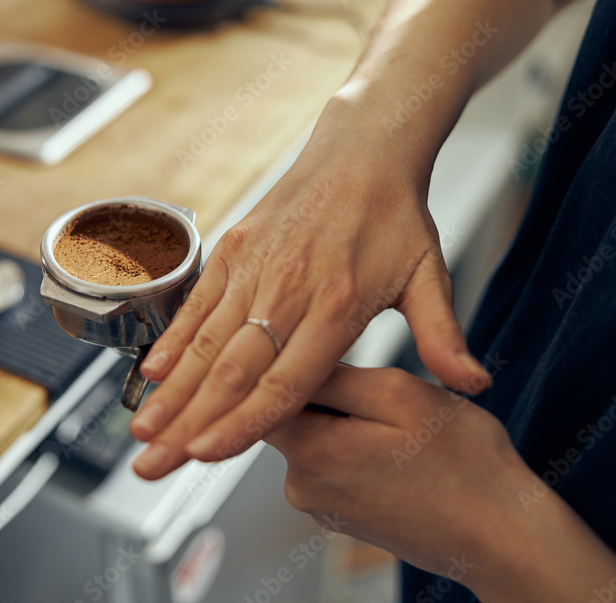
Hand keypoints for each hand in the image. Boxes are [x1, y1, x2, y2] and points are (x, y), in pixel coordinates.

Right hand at [129, 98, 491, 479]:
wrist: (362, 148)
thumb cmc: (395, 218)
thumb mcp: (430, 275)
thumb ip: (442, 335)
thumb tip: (474, 385)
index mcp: (339, 306)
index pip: (286, 382)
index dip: (244, 422)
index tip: (207, 457)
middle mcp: (289, 291)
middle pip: (232, 372)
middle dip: (189, 426)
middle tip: (151, 467)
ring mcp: (256, 270)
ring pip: (206, 343)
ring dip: (172, 393)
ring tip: (141, 431)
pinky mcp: (234, 250)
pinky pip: (199, 303)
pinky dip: (174, 340)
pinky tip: (153, 374)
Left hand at [265, 366, 615, 602]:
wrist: (504, 539)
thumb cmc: (466, 468)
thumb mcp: (399, 394)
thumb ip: (334, 376)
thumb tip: (288, 361)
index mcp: (310, 451)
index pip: (268, 389)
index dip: (301, 362)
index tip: (331, 348)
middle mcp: (302, 486)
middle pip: (293, 414)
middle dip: (330, 394)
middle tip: (383, 393)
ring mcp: (322, 507)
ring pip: (317, 437)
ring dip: (348, 422)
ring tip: (400, 431)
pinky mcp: (342, 517)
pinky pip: (335, 465)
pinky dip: (359, 450)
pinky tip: (400, 455)